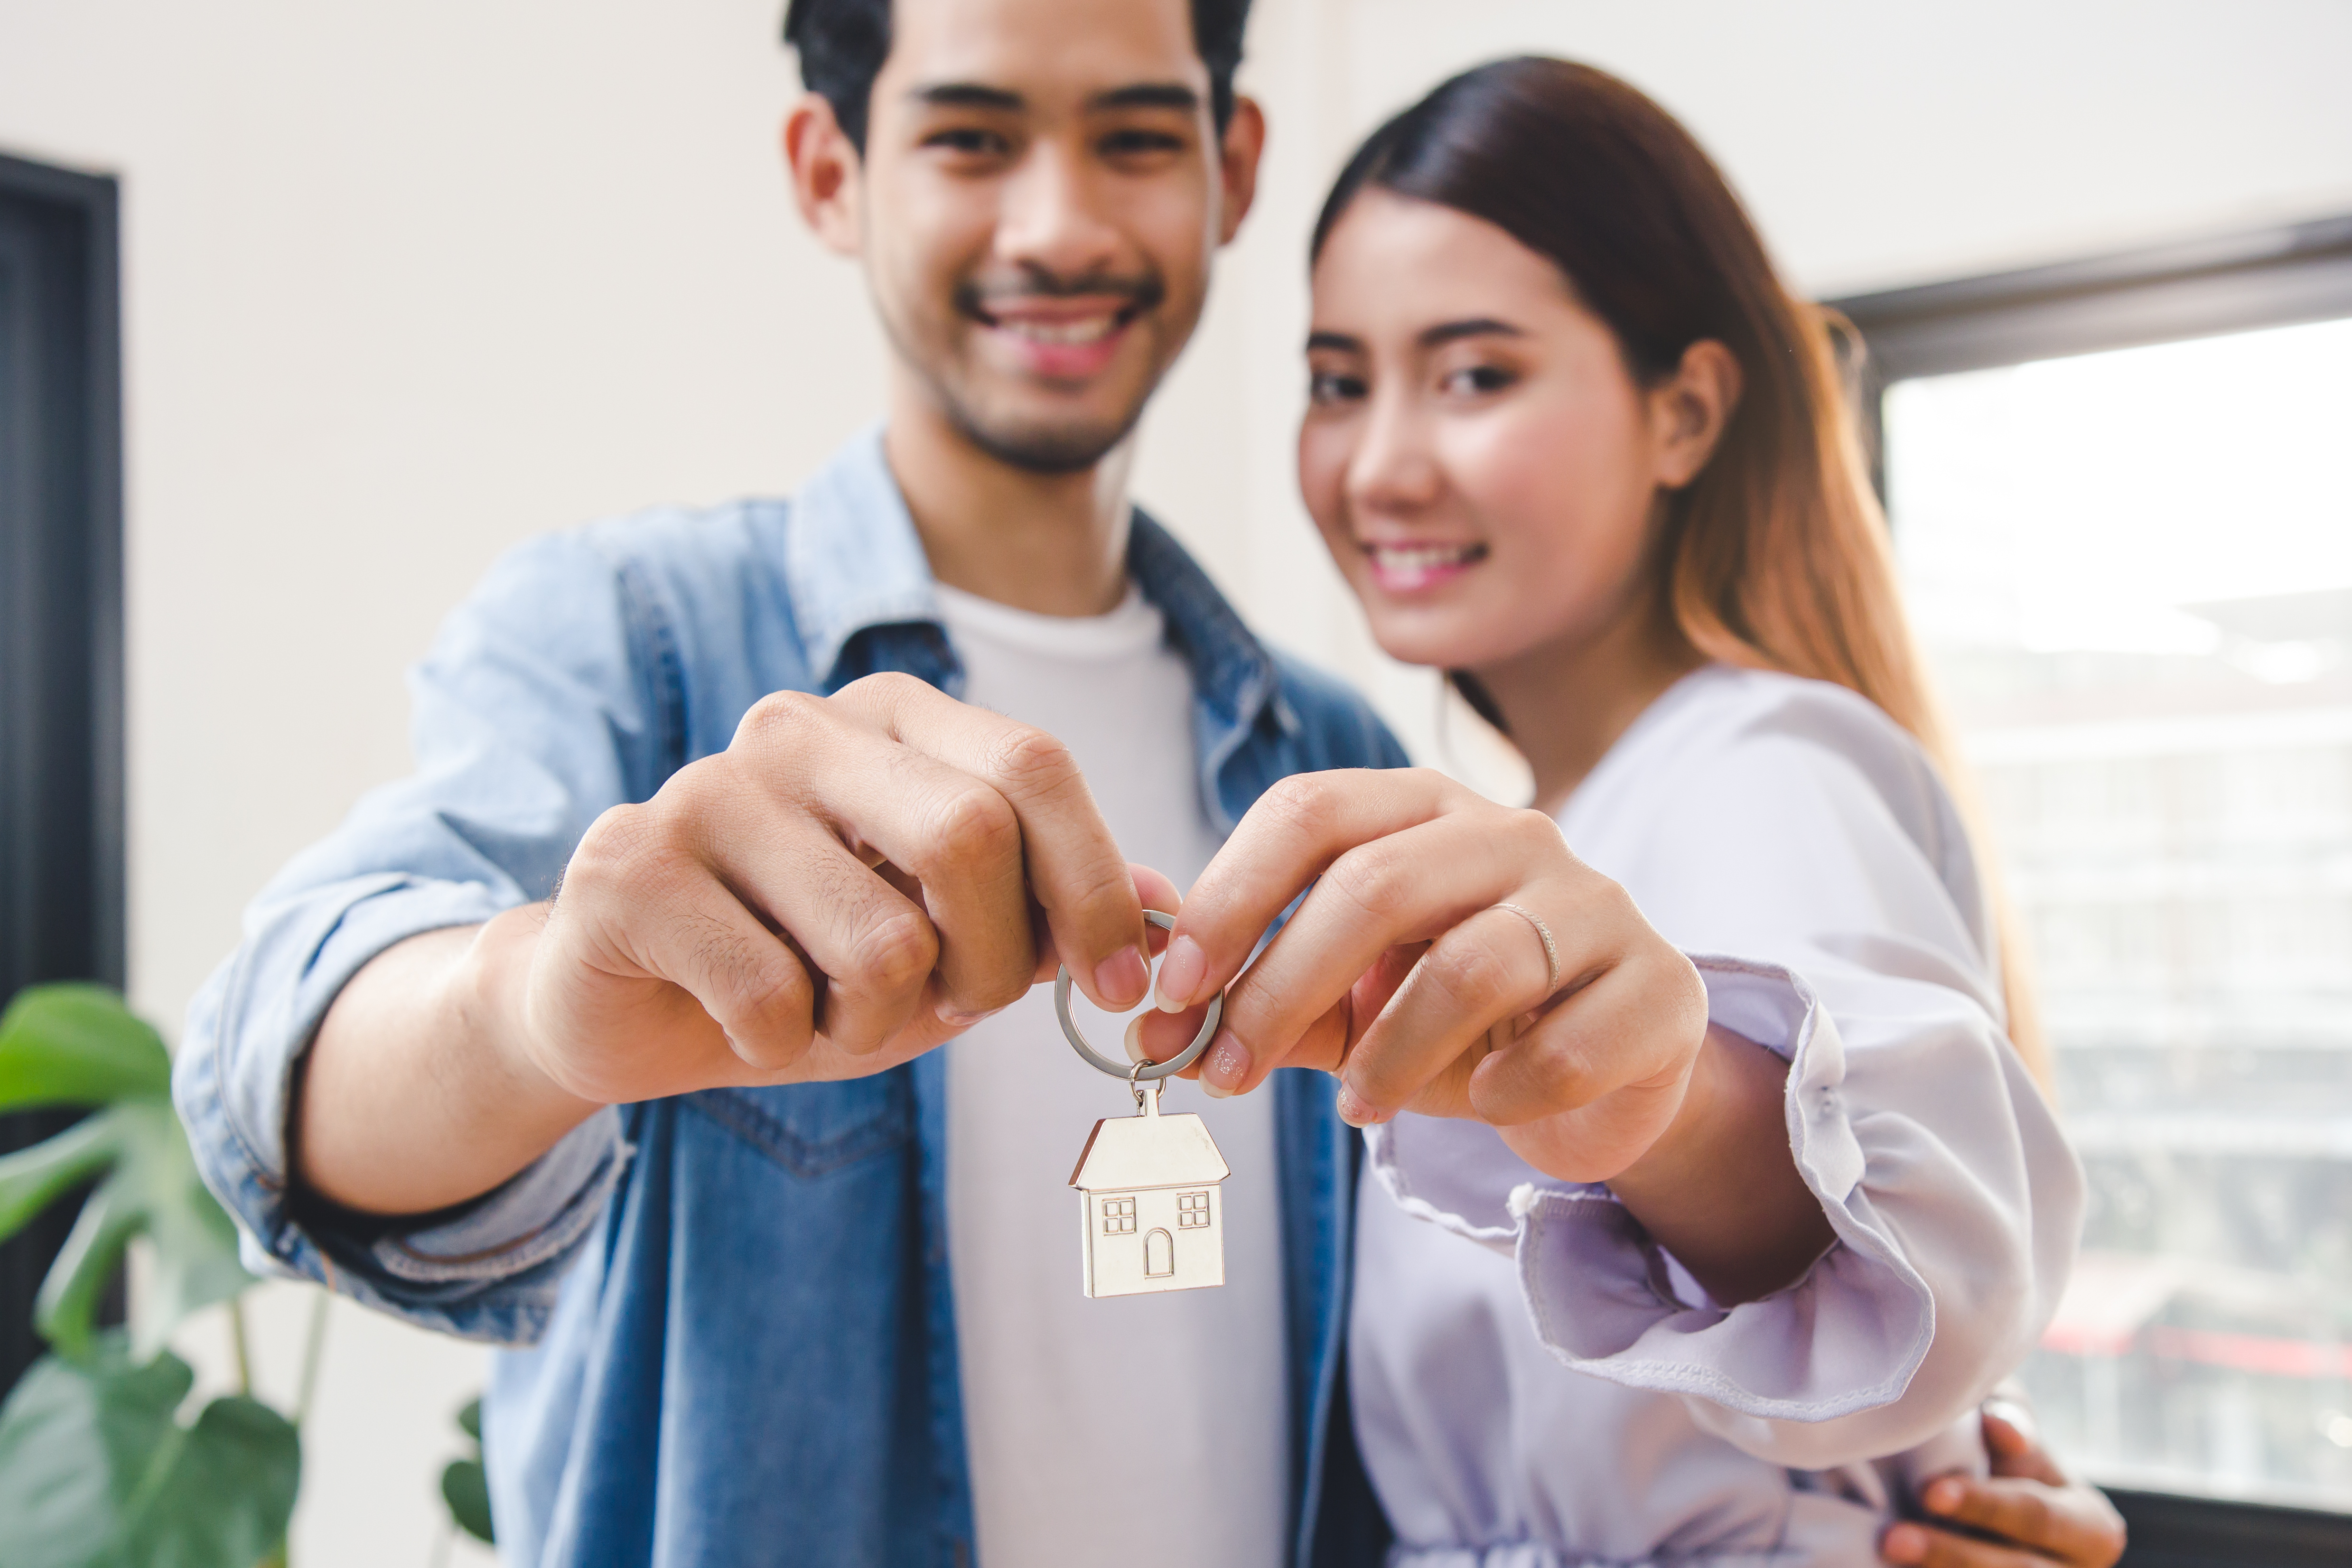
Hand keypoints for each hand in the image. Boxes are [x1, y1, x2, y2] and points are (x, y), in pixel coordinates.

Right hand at [516, 672, 1161, 1103]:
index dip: (1093, 885)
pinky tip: (745, 1021)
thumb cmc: (804, 963)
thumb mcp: (949, 940)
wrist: (621, 1002)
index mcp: (890, 719)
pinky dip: (781, 1043)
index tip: (1120, 987)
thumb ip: (1050, 912)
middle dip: (993, 962)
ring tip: (826, 1011)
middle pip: (971, 835)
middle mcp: (798, 728)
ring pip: (879, 939)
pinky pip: (771, 994)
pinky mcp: (629, 867)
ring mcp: (706, 789)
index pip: (1033, 766)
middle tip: (957, 1009)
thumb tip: (1166, 901)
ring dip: (877, 1021)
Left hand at [1139, 768, 1706, 1180]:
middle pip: (1375, 884)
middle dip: (1282, 986)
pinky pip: (1562, 1045)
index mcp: (1422, 809)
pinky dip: (1504, 1089)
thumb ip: (1257, 997)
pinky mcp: (1658, 986)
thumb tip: (1153, 1024)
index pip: (1310, 811)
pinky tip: (1484, 1104)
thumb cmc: (1456, 1024)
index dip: (1231, 895)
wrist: (1605, 1074)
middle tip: (1225, 1070)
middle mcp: (1511, 833)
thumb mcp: (1349, 1002)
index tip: (1175, 987)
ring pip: (1469, 966)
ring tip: (1355, 1109)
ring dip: (1389, 1054)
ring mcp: (1595, 903)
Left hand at [1880, 1405, 2125, 1566]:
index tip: (1929, 1493)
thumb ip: (2009, 1419)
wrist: (1986, 1500)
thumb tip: (2003, 1429)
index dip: (1984, 1506)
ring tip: (1888, 1553)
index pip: (2036, 1515)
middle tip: (1892, 1539)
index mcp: (2090, 1526)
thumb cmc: (1997, 1449)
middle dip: (1949, 1554)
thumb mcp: (2008, 1422)